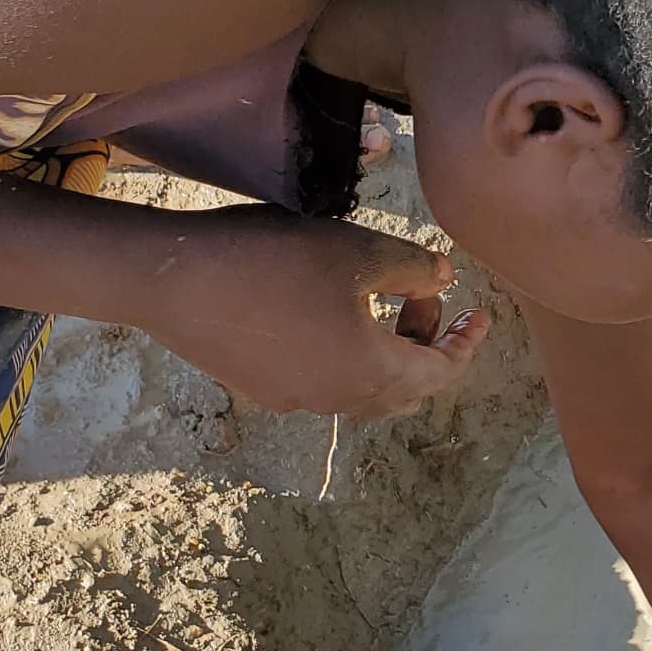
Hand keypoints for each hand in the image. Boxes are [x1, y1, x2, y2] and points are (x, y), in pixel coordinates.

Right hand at [134, 205, 488, 417]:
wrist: (170, 279)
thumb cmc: (273, 259)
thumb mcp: (358, 250)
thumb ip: (414, 269)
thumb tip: (446, 281)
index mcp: (370, 373)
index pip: (439, 374)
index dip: (465, 344)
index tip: (481, 313)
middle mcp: (335, 399)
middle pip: (404, 388)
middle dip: (426, 343)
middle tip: (424, 292)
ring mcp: (293, 399)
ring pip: (362, 387)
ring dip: (385, 348)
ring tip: (378, 294)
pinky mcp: (258, 386)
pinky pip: (322, 382)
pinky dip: (347, 354)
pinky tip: (328, 310)